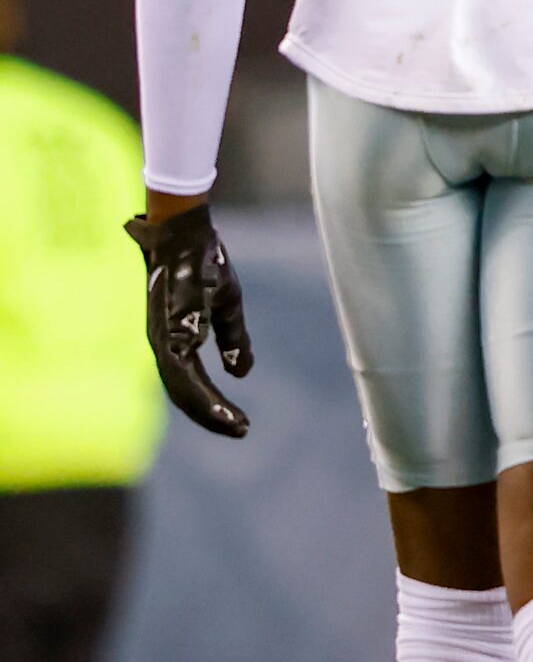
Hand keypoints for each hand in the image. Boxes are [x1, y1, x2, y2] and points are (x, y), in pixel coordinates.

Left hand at [126, 201, 252, 436]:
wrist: (186, 231)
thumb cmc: (204, 263)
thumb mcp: (228, 304)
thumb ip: (232, 338)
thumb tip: (240, 372)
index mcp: (176, 339)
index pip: (190, 384)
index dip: (213, 406)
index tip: (240, 424)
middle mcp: (163, 342)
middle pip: (182, 392)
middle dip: (211, 415)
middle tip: (240, 430)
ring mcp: (163, 334)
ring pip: (180, 385)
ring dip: (207, 408)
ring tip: (235, 425)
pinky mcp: (168, 324)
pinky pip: (182, 366)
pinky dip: (200, 389)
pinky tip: (222, 397)